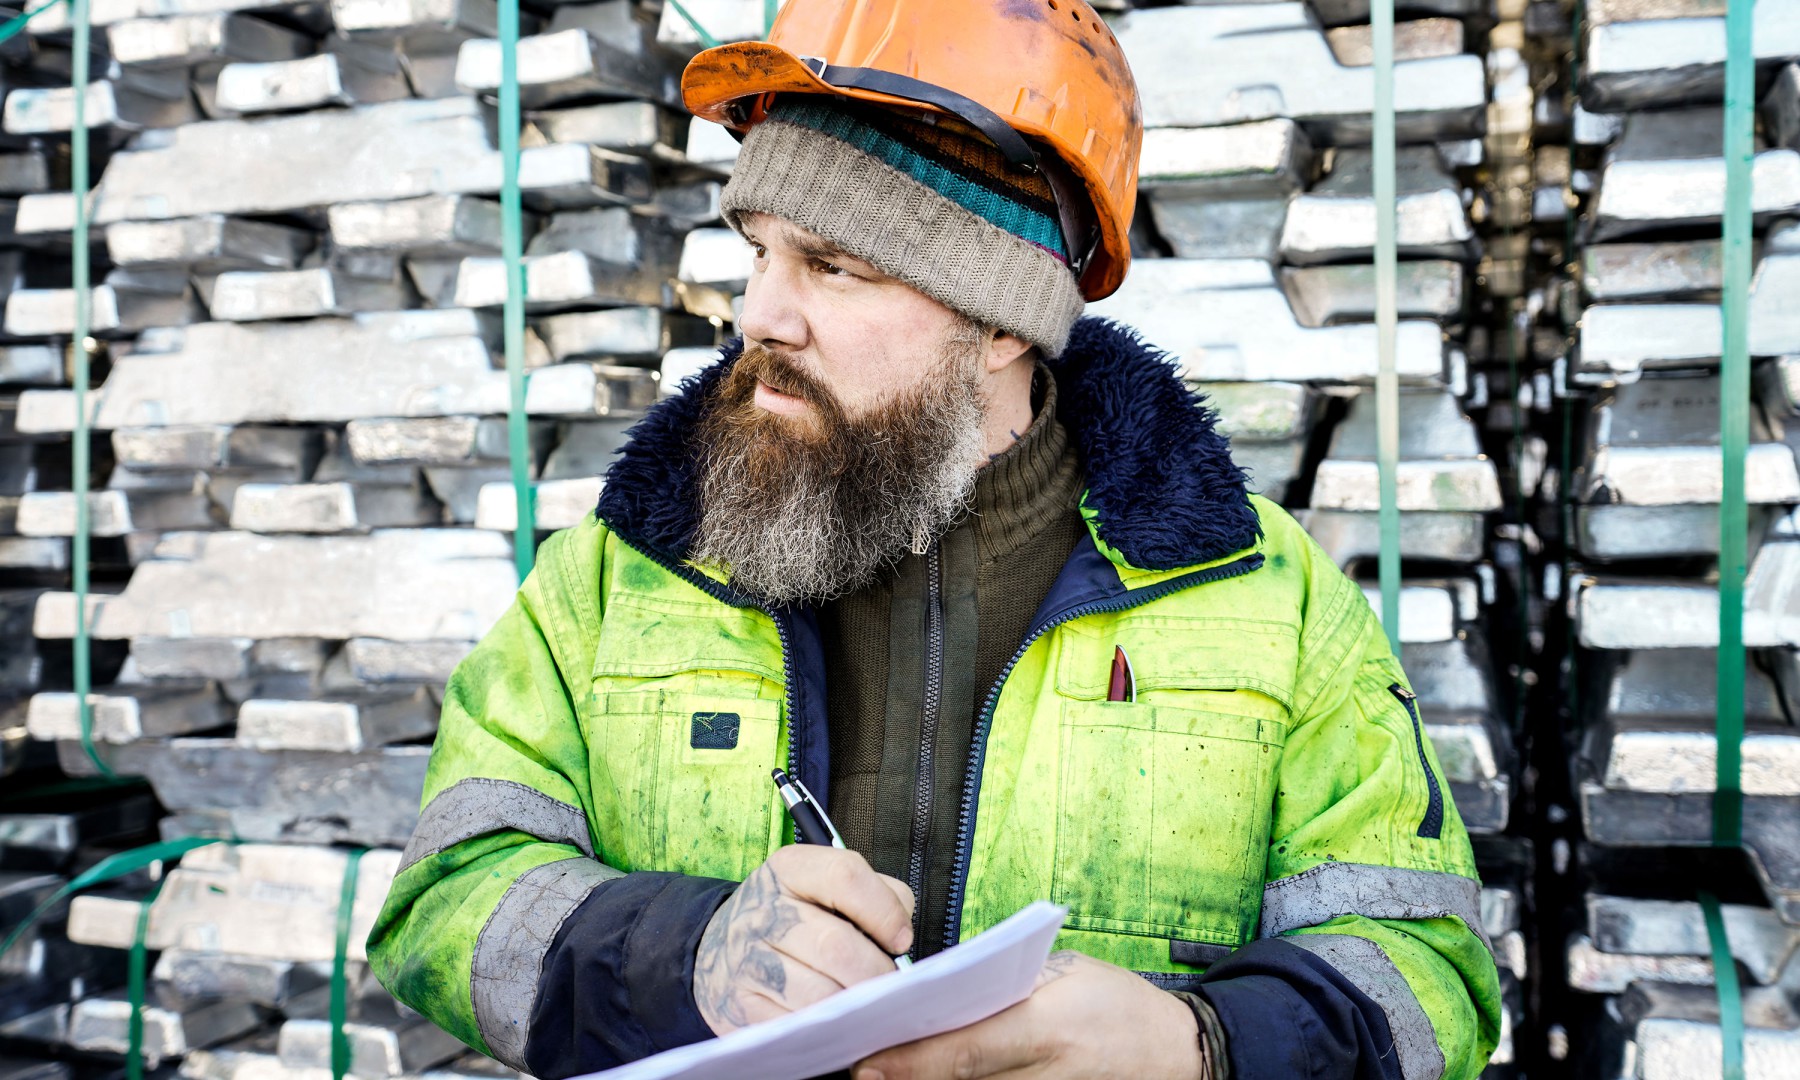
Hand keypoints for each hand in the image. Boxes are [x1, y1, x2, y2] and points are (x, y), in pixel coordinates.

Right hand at [694, 845, 914, 1035]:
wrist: (718, 949)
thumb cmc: (794, 917)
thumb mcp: (826, 888)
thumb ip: (875, 896)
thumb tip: (901, 933)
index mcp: (789, 870)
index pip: (845, 876)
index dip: (884, 911)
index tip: (901, 940)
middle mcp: (762, 910)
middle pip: (836, 945)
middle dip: (875, 973)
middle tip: (889, 987)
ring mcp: (746, 960)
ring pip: (818, 993)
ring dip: (852, 1006)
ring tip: (866, 1007)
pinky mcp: (740, 1006)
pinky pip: (795, 1024)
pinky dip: (823, 1028)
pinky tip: (834, 1022)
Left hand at [853, 951, 1206, 1079]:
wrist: (1175, 1056)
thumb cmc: (1117, 1004)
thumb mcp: (1065, 973)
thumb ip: (1003, 983)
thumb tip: (937, 991)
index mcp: (1050, 1027)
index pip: (967, 1049)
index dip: (911, 1060)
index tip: (865, 1059)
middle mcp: (1046, 1075)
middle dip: (905, 1075)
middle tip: (857, 1064)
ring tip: (884, 1069)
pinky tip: (923, 1076)